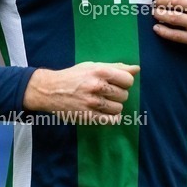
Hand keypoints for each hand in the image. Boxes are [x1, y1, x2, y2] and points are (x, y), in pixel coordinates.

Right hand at [23, 62, 139, 123]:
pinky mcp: (88, 116)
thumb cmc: (74, 76)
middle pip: (124, 95)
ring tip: (104, 102)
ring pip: (119, 108)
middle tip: (107, 93)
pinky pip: (111, 120)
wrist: (50, 90)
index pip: (128, 80)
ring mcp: (92, 103)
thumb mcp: (92, 66)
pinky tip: (106, 113)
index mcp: (99, 71)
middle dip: (118, 94)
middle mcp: (97, 86)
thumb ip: (116, 67)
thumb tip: (137, 69)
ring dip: (114, 106)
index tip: (117, 83)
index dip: (125, 82)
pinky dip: (112, 118)